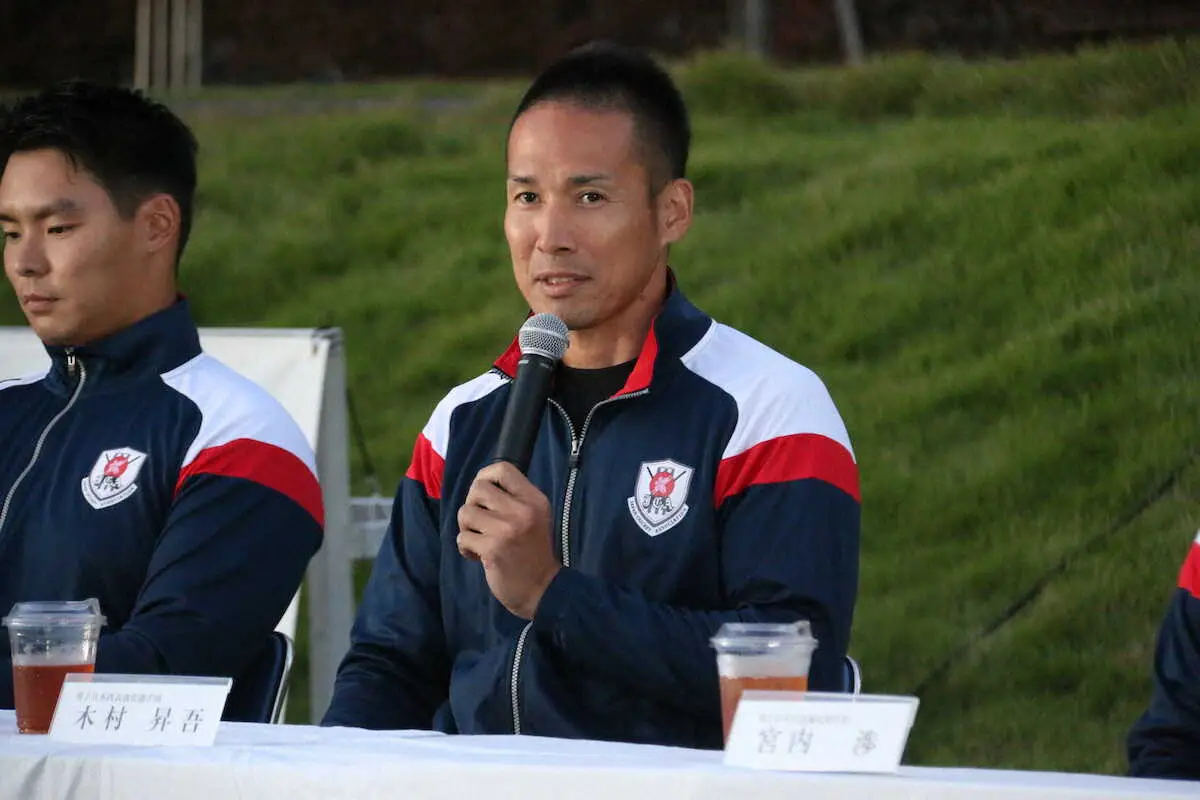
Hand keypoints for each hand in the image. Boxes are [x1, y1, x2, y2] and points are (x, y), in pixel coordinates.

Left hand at [456, 461, 560, 618]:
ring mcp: (506, 530)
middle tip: (481, 522)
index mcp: (534, 499)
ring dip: (467, 528)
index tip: (483, 495)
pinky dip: (465, 547)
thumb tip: (480, 485)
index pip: (502, 469)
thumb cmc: (534, 551)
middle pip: (478, 488)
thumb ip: (514, 499)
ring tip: (480, 539)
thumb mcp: (534, 517)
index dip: (485, 477)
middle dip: (472, 505)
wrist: (542, 590)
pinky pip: (462, 537)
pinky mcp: (492, 549)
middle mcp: (521, 510)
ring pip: (465, 512)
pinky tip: (477, 556)